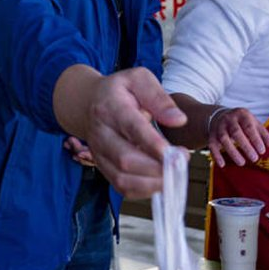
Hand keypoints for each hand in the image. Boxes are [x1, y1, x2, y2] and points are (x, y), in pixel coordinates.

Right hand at [56, 66, 187, 199]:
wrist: (87, 103)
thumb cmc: (118, 91)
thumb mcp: (139, 79)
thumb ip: (159, 98)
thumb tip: (178, 120)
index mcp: (111, 108)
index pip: (131, 128)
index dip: (152, 144)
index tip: (173, 154)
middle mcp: (101, 133)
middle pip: (125, 159)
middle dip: (158, 167)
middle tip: (181, 162)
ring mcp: (99, 153)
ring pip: (122, 178)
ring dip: (152, 182)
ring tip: (173, 174)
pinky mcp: (102, 167)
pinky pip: (122, 187)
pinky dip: (143, 190)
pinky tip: (159, 180)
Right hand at [208, 107, 268, 167]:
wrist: (220, 116)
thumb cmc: (242, 122)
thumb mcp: (253, 122)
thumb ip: (263, 133)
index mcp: (242, 115)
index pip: (249, 127)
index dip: (256, 139)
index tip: (262, 151)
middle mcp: (229, 119)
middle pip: (236, 132)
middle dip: (245, 146)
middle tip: (255, 158)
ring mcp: (219, 127)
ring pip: (224, 139)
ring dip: (232, 152)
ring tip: (242, 163)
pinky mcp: (212, 135)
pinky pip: (212, 145)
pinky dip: (216, 155)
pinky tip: (222, 164)